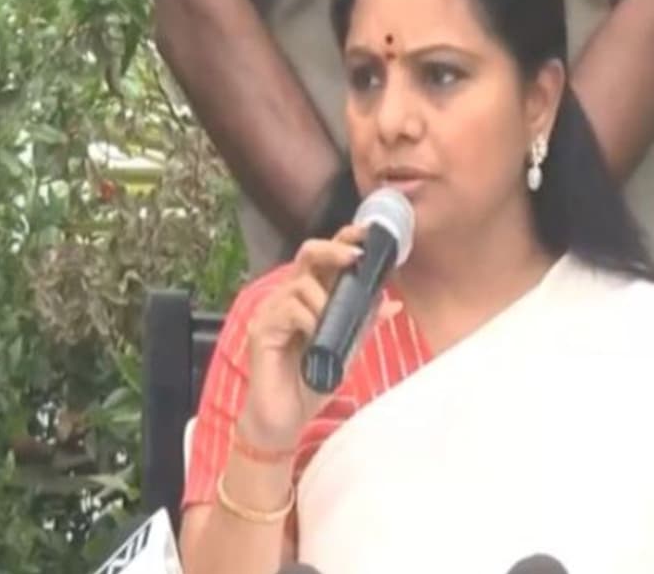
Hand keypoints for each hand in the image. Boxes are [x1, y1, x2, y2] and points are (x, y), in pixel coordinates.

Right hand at [236, 223, 370, 451]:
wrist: (286, 419)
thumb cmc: (311, 382)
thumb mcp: (346, 349)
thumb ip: (363, 324)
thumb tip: (392, 304)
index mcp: (310, 296)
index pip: (325, 257)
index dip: (344, 240)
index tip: (368, 234)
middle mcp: (289, 296)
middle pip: (308, 252)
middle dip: (335, 249)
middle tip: (356, 257)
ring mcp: (272, 310)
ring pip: (302, 283)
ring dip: (325, 302)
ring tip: (330, 331)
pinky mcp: (260, 328)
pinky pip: (290, 309)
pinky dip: (310, 320)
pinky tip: (314, 340)